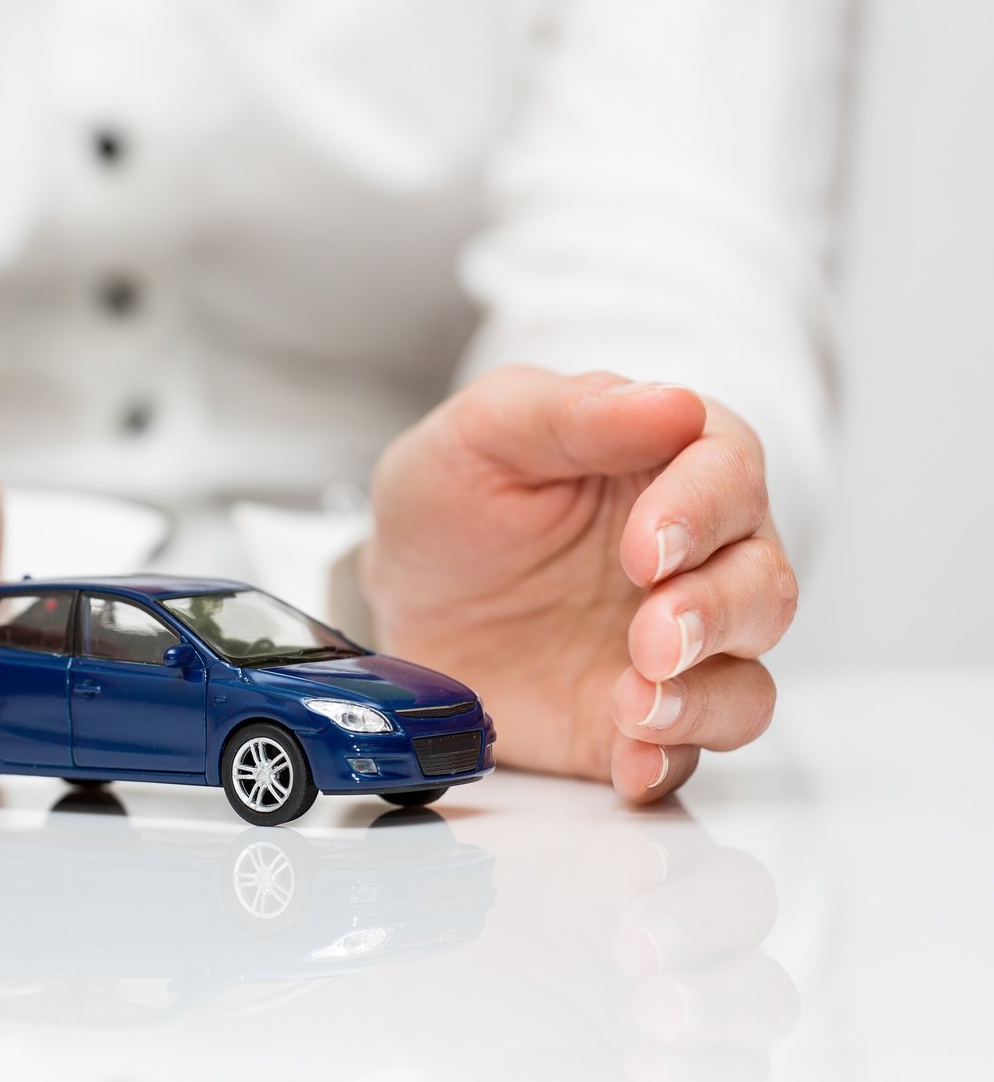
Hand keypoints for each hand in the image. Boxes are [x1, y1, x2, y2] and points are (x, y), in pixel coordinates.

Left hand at [362, 366, 796, 799]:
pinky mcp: (637, 721)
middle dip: (718, 613)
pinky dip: (669, 760)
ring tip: (637, 703)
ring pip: (747, 679)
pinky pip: (687, 751)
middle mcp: (694, 562)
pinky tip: (631, 759)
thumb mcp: (486, 431)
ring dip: (706, 698)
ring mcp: (672, 649)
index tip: (648, 546)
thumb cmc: (454, 496)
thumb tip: (672, 404)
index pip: (730, 473)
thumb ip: (572, 413)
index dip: (703, 510)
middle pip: (763, 584)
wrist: (400, 592)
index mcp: (667, 468)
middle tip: (652, 635)